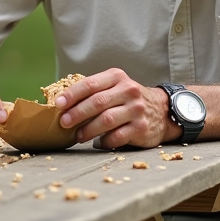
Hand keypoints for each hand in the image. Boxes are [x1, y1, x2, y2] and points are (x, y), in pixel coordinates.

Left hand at [53, 68, 176, 148]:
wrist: (161, 110)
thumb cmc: (128, 99)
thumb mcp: (115, 87)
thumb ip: (93, 92)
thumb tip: (62, 104)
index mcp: (118, 77)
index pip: (91, 84)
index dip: (72, 94)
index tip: (58, 104)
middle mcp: (129, 91)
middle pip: (97, 102)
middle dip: (77, 113)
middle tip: (63, 122)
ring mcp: (136, 110)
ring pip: (106, 120)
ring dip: (88, 130)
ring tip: (77, 136)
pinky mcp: (141, 128)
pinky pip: (117, 137)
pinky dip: (104, 141)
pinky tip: (98, 143)